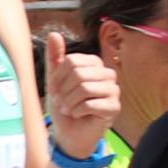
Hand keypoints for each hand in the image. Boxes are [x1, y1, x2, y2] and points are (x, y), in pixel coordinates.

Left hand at [41, 41, 119, 160]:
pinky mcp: (114, 107)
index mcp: (94, 64)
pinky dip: (77, 112)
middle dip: (63, 91)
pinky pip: (91, 104)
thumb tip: (53, 34)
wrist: (68, 133)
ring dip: (70, 102)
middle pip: (78, 74)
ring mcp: (113, 90)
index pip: (71, 61)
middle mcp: (107, 74)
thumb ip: (54, 58)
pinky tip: (78, 115)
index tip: (55, 89)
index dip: (58, 77)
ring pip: (85, 88)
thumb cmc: (64, 105)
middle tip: (62, 102)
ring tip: (68, 109)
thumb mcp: (54, 80)